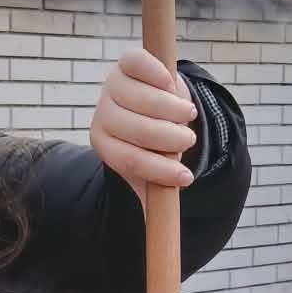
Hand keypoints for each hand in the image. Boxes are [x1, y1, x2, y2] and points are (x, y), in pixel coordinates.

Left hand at [90, 48, 197, 193]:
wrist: (148, 104)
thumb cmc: (151, 142)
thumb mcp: (149, 168)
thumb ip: (152, 194)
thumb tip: (155, 230)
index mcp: (104, 143)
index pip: (130, 159)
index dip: (160, 171)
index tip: (186, 179)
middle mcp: (103, 114)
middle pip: (139, 129)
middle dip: (171, 138)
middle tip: (188, 140)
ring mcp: (113, 86)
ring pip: (146, 98)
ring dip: (173, 110)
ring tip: (187, 116)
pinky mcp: (126, 62)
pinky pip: (139, 64)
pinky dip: (159, 75)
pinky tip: (172, 85)